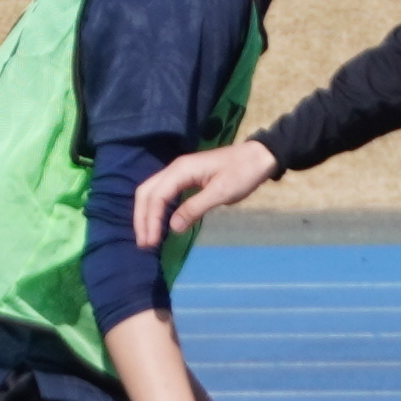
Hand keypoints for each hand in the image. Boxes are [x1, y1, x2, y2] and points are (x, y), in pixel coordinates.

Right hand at [133, 138, 282, 251]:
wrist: (258, 157)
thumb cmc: (243, 173)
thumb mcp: (221, 192)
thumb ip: (195, 207)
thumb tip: (173, 227)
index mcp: (181, 170)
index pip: (157, 196)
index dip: (151, 220)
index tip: (151, 242)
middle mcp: (175, 169)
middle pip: (147, 193)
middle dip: (142, 218)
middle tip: (144, 243)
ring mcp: (179, 172)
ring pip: (152, 192)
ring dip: (146, 214)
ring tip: (147, 237)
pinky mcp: (186, 178)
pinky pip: (163, 193)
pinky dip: (157, 208)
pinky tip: (158, 223)